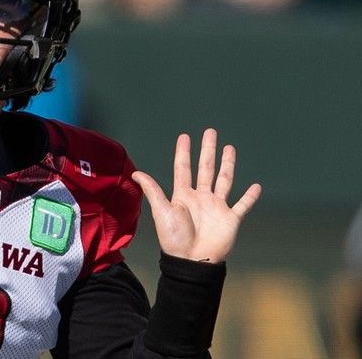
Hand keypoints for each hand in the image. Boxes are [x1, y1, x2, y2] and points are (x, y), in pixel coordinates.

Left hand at [132, 128, 261, 263]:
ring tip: (229, 148)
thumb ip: (153, 191)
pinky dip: (250, 196)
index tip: (185, 136)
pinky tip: (256, 186)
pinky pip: (242, 205)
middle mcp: (200, 197)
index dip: (184, 152)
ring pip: (224, 180)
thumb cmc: (174, 237)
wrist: (192, 260)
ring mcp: (216, 207)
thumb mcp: (162, 211)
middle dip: (208, 150)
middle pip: (205, 168)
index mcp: (183, 194)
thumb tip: (136, 172)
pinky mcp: (230, 219)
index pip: (183, 168)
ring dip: (228, 164)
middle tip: (210, 132)